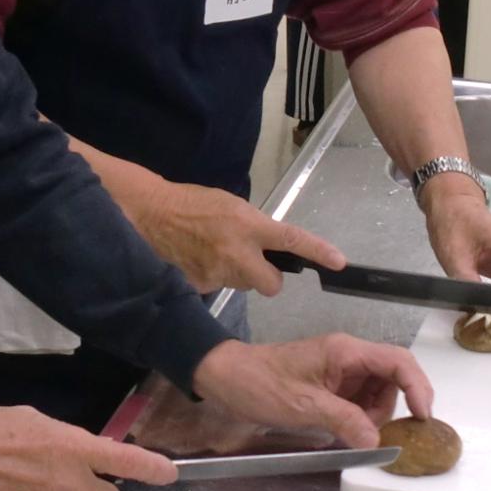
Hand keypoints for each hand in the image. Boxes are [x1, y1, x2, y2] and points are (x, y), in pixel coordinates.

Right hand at [141, 179, 345, 293]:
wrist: (153, 214)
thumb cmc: (194, 203)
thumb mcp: (232, 206)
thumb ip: (254, 227)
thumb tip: (268, 245)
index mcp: (249, 226)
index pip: (291, 240)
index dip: (318, 251)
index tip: (338, 262)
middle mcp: (237, 253)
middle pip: (272, 284)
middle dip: (268, 277)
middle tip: (254, 262)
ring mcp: (219, 273)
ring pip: (244, 285)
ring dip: (238, 274)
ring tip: (215, 252)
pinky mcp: (201, 286)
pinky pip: (220, 287)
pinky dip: (215, 277)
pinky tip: (200, 260)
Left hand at [192, 335, 433, 447]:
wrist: (227, 378)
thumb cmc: (261, 384)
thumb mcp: (303, 406)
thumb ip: (344, 420)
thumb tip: (376, 441)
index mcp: (345, 352)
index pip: (397, 361)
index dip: (418, 387)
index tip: (423, 416)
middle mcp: (348, 357)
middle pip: (392, 379)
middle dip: (392, 409)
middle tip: (377, 435)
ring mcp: (340, 371)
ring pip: (378, 392)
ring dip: (374, 416)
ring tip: (351, 433)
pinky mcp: (332, 385)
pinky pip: (359, 400)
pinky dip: (359, 418)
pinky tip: (344, 431)